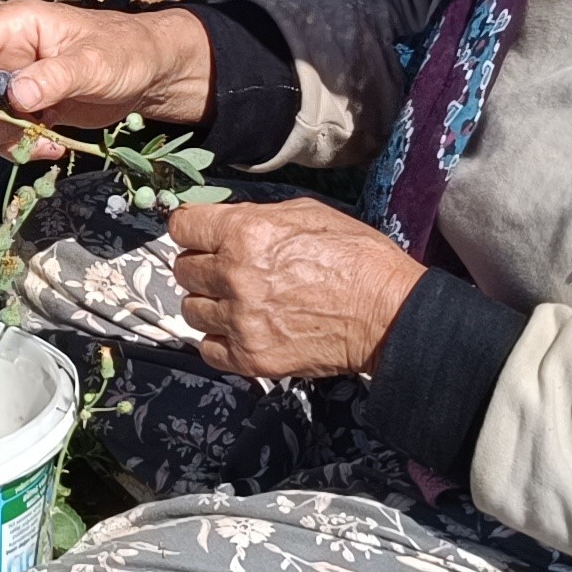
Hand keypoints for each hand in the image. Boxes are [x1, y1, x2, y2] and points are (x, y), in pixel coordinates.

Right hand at [0, 0, 212, 150]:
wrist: (151, 74)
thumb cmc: (126, 52)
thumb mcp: (94, 63)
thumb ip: (55, 77)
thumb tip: (15, 97)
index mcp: (15, 26)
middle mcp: (6, 52)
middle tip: (21, 136)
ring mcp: (14, 80)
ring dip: (6, 139)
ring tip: (45, 145)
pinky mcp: (27, 106)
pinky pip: (6, 131)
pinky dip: (22, 145)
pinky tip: (53, 147)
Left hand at [169, 197, 423, 380]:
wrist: (388, 314)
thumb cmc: (356, 257)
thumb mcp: (307, 213)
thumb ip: (256, 216)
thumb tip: (222, 221)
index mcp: (245, 233)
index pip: (183, 226)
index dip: (193, 229)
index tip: (201, 236)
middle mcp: (234, 276)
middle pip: (183, 269)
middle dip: (203, 266)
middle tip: (230, 270)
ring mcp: (240, 321)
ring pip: (191, 309)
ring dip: (210, 304)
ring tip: (240, 302)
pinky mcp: (250, 358)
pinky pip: (207, 348)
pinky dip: (220, 340)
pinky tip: (243, 329)